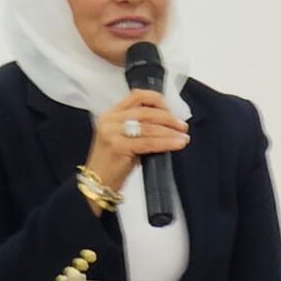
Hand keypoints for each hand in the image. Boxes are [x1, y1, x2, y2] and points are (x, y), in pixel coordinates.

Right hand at [81, 90, 188, 211]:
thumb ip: (137, 127)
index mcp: (110, 114)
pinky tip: (178, 144)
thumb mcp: (121, 138)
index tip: (171, 110)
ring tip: (184, 136)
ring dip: (171, 131)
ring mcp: (112, 133)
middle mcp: (109, 120)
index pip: (136, 96)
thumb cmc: (112, 163)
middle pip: (145, 112)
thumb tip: (167, 123)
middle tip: (183, 126)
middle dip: (168, 118)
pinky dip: (167, 143)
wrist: (96, 184)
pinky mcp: (119, 147)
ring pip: (149, 127)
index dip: (157, 100)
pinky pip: (149, 143)